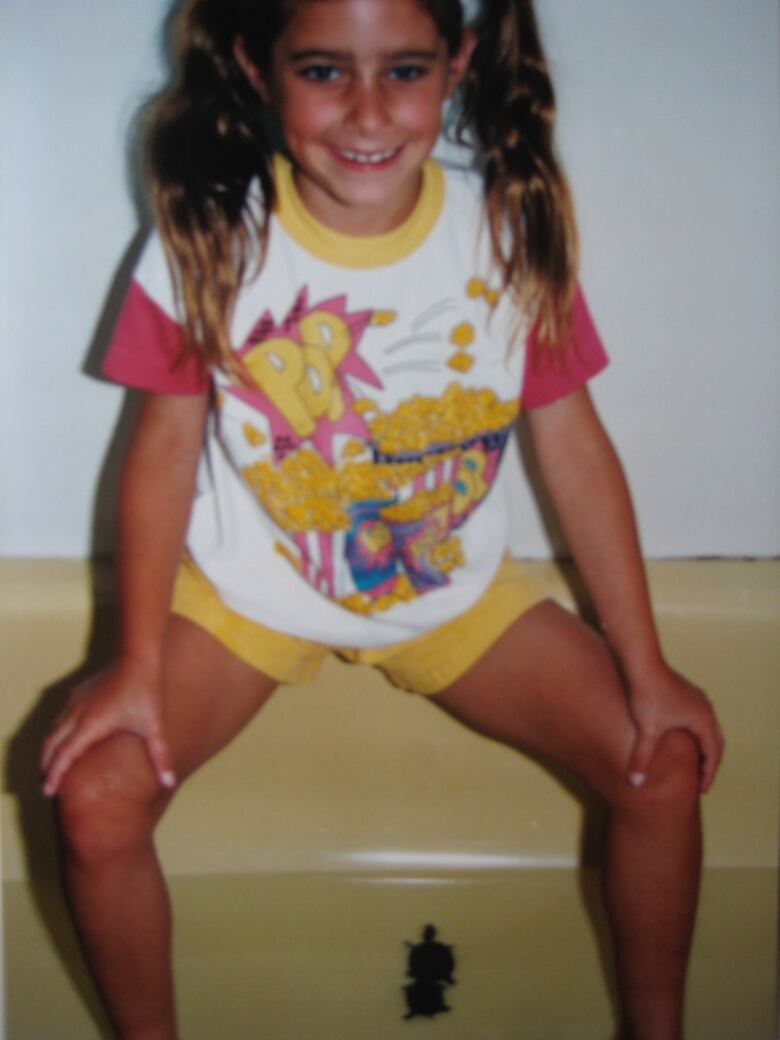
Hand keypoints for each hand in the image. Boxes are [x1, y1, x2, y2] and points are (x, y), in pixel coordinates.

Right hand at [40, 657, 176, 796]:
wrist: (137, 656)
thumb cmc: (145, 691)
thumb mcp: (153, 726)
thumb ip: (160, 756)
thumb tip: (169, 782)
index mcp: (90, 725)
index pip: (64, 755)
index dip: (54, 775)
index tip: (48, 792)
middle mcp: (77, 714)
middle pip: (51, 745)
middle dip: (45, 767)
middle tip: (47, 788)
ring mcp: (76, 702)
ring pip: (53, 730)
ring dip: (49, 750)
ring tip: (52, 768)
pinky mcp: (79, 693)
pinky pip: (61, 717)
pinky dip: (57, 733)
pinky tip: (64, 740)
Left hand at [626, 661, 723, 792]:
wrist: (642, 663)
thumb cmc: (648, 695)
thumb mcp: (646, 731)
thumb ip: (642, 758)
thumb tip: (635, 783)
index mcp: (703, 720)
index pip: (713, 754)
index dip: (708, 774)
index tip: (701, 790)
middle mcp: (705, 708)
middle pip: (715, 741)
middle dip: (709, 762)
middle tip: (700, 780)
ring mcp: (696, 698)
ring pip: (707, 728)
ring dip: (703, 746)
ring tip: (692, 762)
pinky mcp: (685, 691)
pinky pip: (697, 718)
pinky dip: (695, 733)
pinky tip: (680, 738)